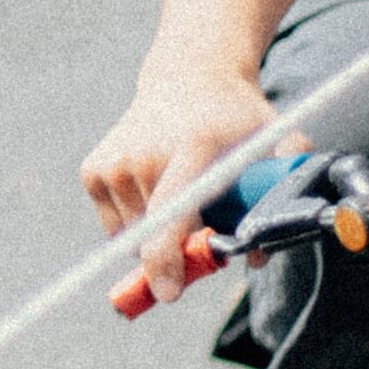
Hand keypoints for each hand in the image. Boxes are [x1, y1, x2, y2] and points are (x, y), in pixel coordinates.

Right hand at [81, 61, 274, 301]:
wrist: (189, 76)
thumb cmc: (236, 120)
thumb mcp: (271, 146)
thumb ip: (275, 196)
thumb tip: (256, 257)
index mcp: (193, 146)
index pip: (171, 212)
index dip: (168, 258)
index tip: (169, 292)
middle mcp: (143, 153)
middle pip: (153, 236)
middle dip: (178, 252)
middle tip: (204, 231)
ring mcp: (114, 161)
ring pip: (133, 238)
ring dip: (157, 236)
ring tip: (181, 198)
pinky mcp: (92, 170)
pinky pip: (115, 226)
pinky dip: (137, 223)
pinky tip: (156, 189)